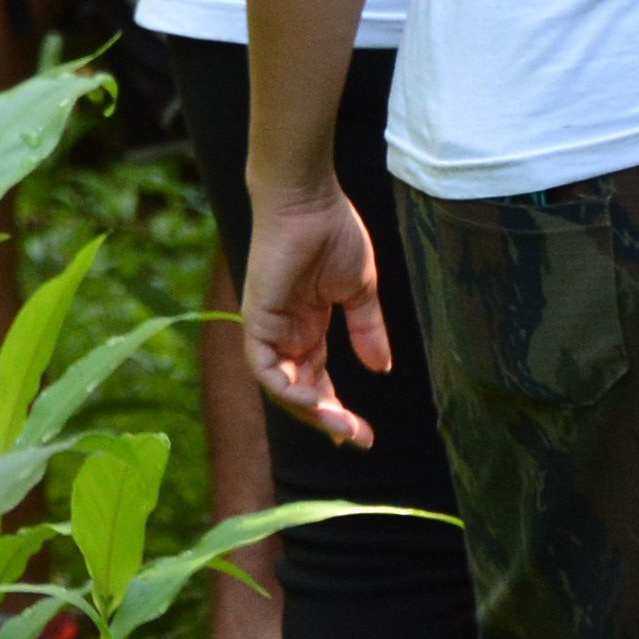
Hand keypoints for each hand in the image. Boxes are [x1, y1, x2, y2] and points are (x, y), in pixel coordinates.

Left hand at [239, 178, 388, 446]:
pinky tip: (318, 401)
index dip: (335, 409)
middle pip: (300, 392)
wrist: (309, 199)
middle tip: (359, 439)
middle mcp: (284, 334)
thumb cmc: (332, 232)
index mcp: (306, 327)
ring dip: (311, 413)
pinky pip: (266, 370)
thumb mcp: (358, 290)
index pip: (316, 380)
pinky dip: (289, 391)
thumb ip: (367, 330)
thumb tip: (383, 369)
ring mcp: (268, 329)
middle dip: (328, 420)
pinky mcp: (256, 320)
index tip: (363, 434)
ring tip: (342, 427)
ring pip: (281, 389)